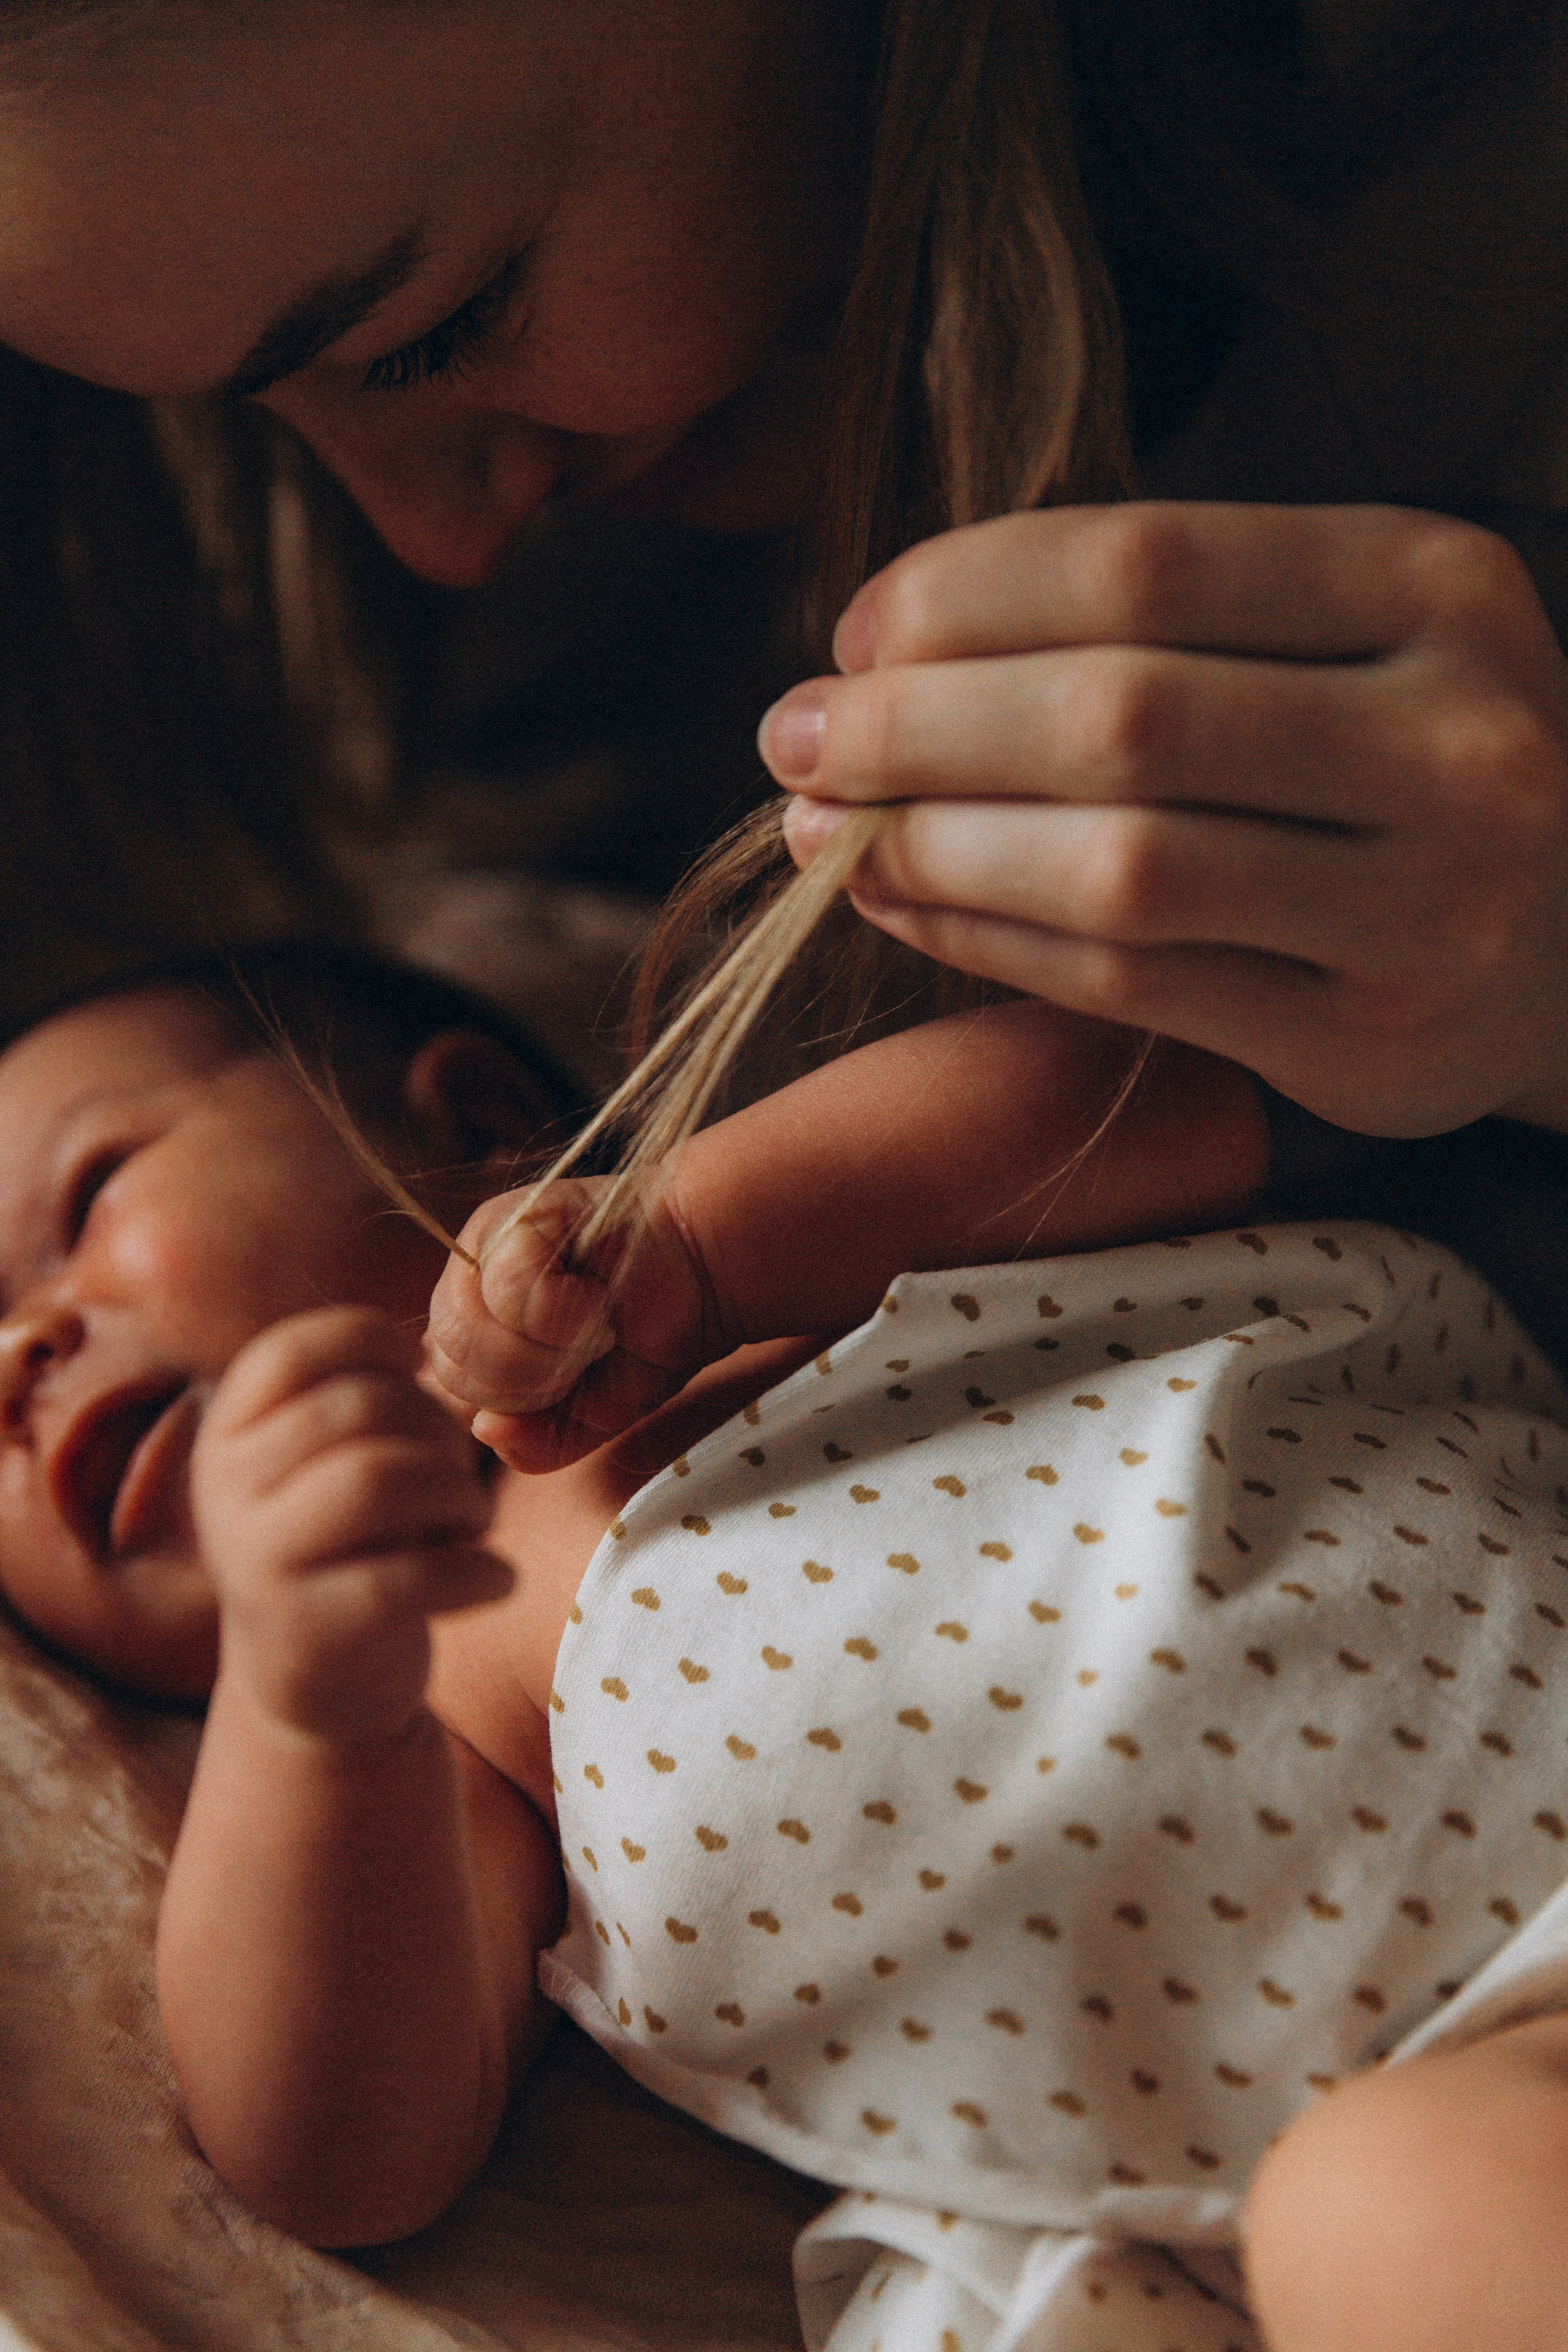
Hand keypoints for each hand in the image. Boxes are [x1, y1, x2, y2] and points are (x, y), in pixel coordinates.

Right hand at [192, 1307, 509, 1740]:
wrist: (315, 1686)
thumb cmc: (346, 1546)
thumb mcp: (329, 1464)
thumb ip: (367, 1402)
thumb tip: (444, 1352)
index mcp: (229, 1434)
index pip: (290, 1352)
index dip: (370, 1341)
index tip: (420, 1370)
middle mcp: (227, 1491)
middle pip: (355, 1408)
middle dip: (438, 1431)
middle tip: (463, 1474)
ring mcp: (259, 1563)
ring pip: (376, 1481)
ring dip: (457, 1493)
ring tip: (476, 1522)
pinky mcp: (308, 1632)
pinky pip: (407, 1579)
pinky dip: (476, 1571)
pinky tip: (497, 1578)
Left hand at [426, 1178, 719, 1473]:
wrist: (705, 1273)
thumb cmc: (650, 1337)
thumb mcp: (591, 1415)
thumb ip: (536, 1441)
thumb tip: (485, 1429)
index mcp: (475, 1326)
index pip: (447, 1383)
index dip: (508, 1402)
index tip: (569, 1381)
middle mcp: (468, 1279)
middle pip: (447, 1361)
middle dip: (524, 1381)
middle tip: (582, 1356)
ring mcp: (486, 1242)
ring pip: (467, 1327)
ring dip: (542, 1347)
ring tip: (591, 1323)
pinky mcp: (517, 1214)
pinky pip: (506, 1287)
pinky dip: (559, 1308)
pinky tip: (594, 1293)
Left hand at [762, 503, 1567, 1137]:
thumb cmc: (1404, 758)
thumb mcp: (1337, 635)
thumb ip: (1154, 621)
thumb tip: (880, 654)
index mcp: (1430, 586)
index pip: (1145, 560)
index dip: (965, 593)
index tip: (857, 629)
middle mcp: (1449, 738)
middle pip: (1118, 716)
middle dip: (916, 726)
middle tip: (797, 735)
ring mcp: (1424, 903)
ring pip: (1117, 870)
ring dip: (931, 848)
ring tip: (825, 834)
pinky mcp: (1370, 1040)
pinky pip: (1131, 985)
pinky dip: (988, 940)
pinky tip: (905, 905)